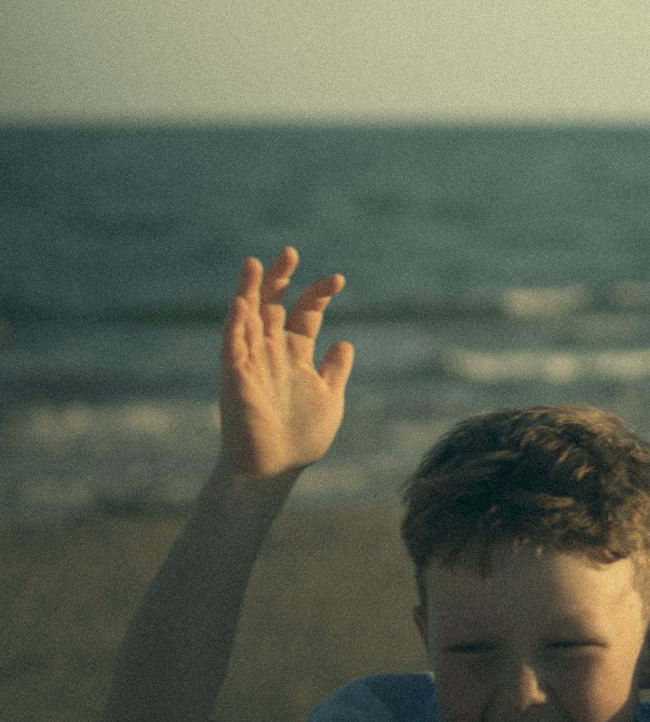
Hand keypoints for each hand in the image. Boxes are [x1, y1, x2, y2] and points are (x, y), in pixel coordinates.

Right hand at [217, 248, 351, 481]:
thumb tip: (345, 341)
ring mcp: (251, 365)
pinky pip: (232, 348)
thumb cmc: (300, 438)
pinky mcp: (235, 380)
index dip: (317, 294)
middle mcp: (271, 354)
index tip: (338, 279)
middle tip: (290, 251)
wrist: (274, 470)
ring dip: (249, 292)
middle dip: (279, 280)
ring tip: (254, 263)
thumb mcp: (329, 397)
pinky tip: (240, 303)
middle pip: (272, 308)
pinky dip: (235, 325)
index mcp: (295, 356)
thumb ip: (335, 370)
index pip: (303, 314)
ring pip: (247, 320)